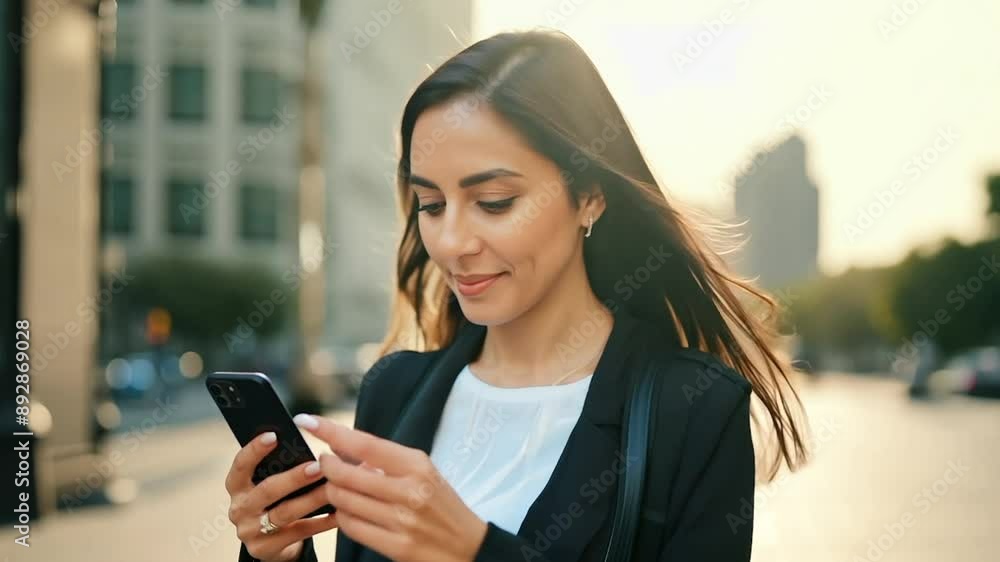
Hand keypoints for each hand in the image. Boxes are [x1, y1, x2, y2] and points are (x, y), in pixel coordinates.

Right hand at [224, 432, 340, 561]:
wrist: (273, 542)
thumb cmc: (276, 500)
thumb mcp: (269, 483)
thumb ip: (279, 466)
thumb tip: (307, 444)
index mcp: (237, 486)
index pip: (240, 465)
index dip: (254, 450)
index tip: (274, 435)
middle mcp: (239, 508)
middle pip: (268, 490)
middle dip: (294, 477)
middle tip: (319, 466)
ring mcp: (250, 531)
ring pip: (285, 513)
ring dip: (311, 499)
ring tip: (332, 488)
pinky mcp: (265, 549)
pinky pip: (299, 532)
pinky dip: (322, 522)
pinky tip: (339, 512)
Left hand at [294, 414, 489, 561]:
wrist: (468, 547)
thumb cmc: (441, 503)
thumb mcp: (423, 472)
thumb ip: (386, 460)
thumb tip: (342, 446)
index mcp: (417, 465)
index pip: (364, 443)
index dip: (331, 431)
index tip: (307, 420)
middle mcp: (409, 491)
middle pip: (346, 474)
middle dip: (326, 466)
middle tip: (324, 463)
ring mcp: (402, 521)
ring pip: (343, 501)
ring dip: (333, 492)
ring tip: (339, 488)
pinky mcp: (397, 547)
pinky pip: (351, 527)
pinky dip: (343, 516)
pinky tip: (349, 511)